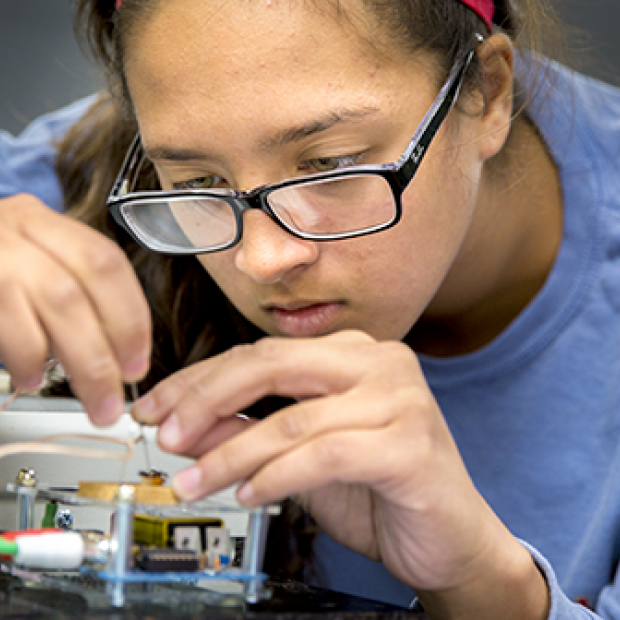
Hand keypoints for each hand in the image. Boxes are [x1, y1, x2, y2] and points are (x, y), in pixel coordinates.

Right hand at [0, 194, 150, 424]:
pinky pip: (7, 325)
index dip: (130, 317)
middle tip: (114, 397)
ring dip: (79, 362)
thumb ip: (74, 293)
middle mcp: (16, 230)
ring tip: (87, 396)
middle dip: (106, 353)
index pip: (105, 262)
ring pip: (54, 304)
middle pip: (79, 290)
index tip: (137, 361)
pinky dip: (28, 360)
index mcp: (45, 223)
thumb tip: (121, 354)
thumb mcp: (33, 261)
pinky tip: (32, 378)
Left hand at [134, 331, 548, 617]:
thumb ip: (249, 432)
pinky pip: (323, 454)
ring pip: (292, 418)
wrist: (450, 540)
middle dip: (206, 400)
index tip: (159, 408)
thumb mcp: (299, 456)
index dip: (201, 379)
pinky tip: (250, 494)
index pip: (261, 353)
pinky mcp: (409, 443)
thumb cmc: (379, 491)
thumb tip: (188, 425)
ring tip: (194, 482)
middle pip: (271, 363)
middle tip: (167, 436)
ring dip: (231, 454)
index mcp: (353, 353)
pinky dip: (276, 477)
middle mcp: (379, 362)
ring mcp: (400, 398)